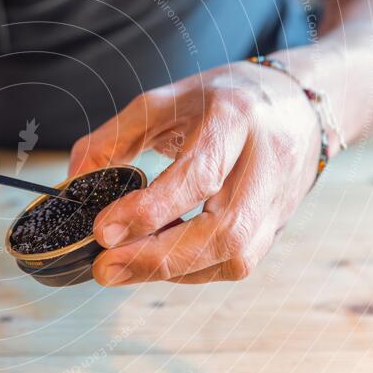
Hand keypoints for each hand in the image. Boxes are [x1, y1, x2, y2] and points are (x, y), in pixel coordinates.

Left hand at [69, 61, 323, 284]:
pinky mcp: (278, 226)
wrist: (298, 105)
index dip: (150, 210)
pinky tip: (157, 264)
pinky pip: (237, 263)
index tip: (103, 231)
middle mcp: (267, 162)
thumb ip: (114, 138)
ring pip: (236, 255)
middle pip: (225, 230)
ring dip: (173, 271)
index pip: (199, 174)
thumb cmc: (221, 100)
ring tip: (122, 269)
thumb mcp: (165, 101)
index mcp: (235, 118)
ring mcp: (279, 200)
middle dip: (159, 258)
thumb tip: (74, 181)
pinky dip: (192, 271)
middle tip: (105, 268)